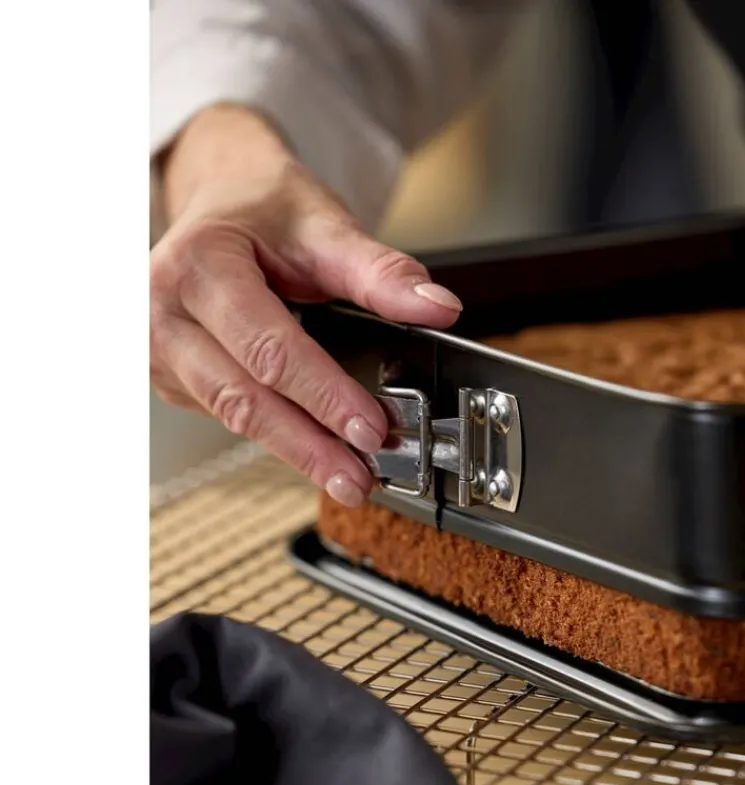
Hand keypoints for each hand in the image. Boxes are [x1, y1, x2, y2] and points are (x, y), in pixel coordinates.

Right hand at [150, 104, 462, 506]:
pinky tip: (315, 449)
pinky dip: (275, 435)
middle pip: (244, 397)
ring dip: (294, 451)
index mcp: (198, 265)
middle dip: (309, 444)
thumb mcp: (325, 226)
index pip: (269, 348)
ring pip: (232, 416)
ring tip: (346, 477)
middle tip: (359, 476)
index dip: (323, 395)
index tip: (369, 428)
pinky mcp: (172, 374)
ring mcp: (159, 348)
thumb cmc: (265, 210)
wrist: (220, 197)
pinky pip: (227, 414)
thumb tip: (435, 308)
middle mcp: (163, 311)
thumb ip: (381, 272)